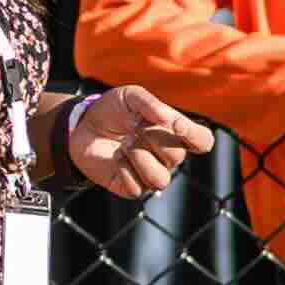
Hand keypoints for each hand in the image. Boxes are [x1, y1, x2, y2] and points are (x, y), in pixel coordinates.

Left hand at [65, 85, 209, 202]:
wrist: (81, 126)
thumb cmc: (112, 110)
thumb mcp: (131, 96)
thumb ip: (152, 105)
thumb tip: (174, 123)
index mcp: (174, 133)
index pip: (203, 141)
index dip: (195, 136)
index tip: (177, 125)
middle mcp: (167, 156)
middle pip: (177, 156)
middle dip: (153, 138)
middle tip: (135, 126)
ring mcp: (150, 173)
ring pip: (160, 179)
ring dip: (139, 158)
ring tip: (125, 144)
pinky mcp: (131, 187)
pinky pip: (137, 188)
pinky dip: (123, 169)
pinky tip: (115, 156)